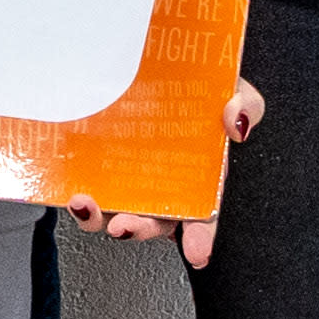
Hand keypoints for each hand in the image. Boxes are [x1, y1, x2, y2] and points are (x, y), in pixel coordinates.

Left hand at [75, 75, 264, 270]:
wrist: (165, 66)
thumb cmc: (202, 90)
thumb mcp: (234, 91)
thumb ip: (245, 104)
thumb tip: (236, 122)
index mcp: (200, 180)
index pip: (204, 218)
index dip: (201, 237)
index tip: (198, 252)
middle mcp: (165, 188)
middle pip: (154, 222)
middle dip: (140, 229)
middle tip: (125, 227)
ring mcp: (130, 180)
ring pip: (115, 213)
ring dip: (99, 218)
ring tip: (87, 206)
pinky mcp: (99, 169)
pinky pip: (89, 190)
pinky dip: (80, 198)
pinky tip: (73, 193)